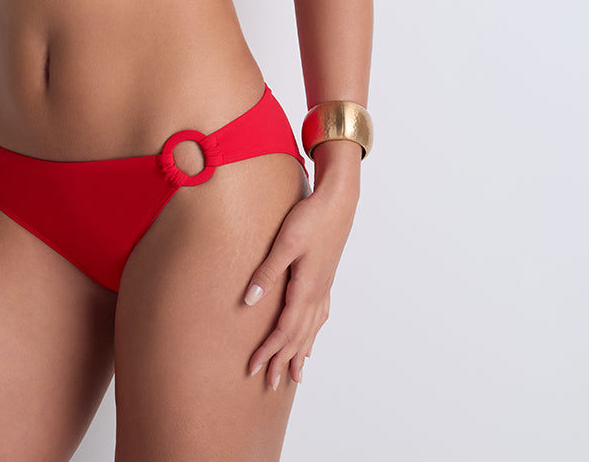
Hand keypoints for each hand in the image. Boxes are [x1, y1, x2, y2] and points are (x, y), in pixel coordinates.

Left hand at [243, 181, 358, 389]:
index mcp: (306, 289)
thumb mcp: (285, 243)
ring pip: (311, 330)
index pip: (284, 330)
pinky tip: (312, 338)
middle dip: (283, 361)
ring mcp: (324, 287)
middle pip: (298, 337)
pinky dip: (313, 333)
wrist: (339, 202)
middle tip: (270, 385)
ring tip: (295, 375)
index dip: (269, 351)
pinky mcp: (325, 278)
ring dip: (300, 352)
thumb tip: (249, 300)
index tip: (254, 368)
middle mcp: (317, 294)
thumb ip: (267, 272)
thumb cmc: (310, 218)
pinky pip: (320, 316)